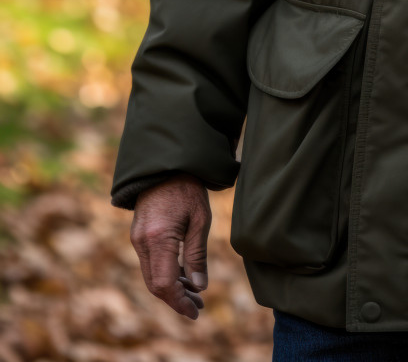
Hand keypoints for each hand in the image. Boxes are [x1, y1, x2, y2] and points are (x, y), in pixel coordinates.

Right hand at [130, 175, 211, 319]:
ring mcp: (138, 239)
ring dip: (171, 288)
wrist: (166, 165)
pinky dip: (165, 274)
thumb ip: (197, 254)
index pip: (165, 283)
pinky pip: (150, 264)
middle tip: (198, 306)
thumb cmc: (188, 189)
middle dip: (176, 299)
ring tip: (195, 294)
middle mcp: (143, 242)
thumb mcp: (201, 219)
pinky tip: (183, 276)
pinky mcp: (139, 236)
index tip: (195, 311)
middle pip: (155, 284)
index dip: (179, 301)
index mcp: (159, 238)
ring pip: (151, 276)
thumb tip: (199, 286)